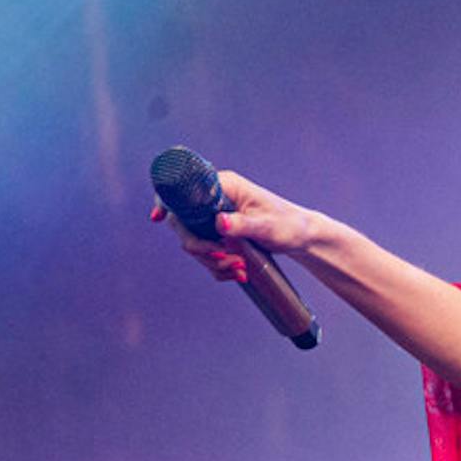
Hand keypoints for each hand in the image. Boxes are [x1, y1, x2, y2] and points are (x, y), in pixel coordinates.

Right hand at [149, 170, 317, 286]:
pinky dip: (218, 267)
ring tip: (240, 270)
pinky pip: (206, 253)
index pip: (185, 190)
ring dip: (212, 262)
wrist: (302, 237)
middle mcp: (215, 199)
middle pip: (184, 223)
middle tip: (224, 260)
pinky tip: (237, 274)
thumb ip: (244, 225)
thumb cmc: (289, 225)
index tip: (159, 219)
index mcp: (224, 186)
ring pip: (195, 242)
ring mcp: (215, 217)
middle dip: (201, 248)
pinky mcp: (219, 234)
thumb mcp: (267, 226)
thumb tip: (219, 223)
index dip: (166, 203)